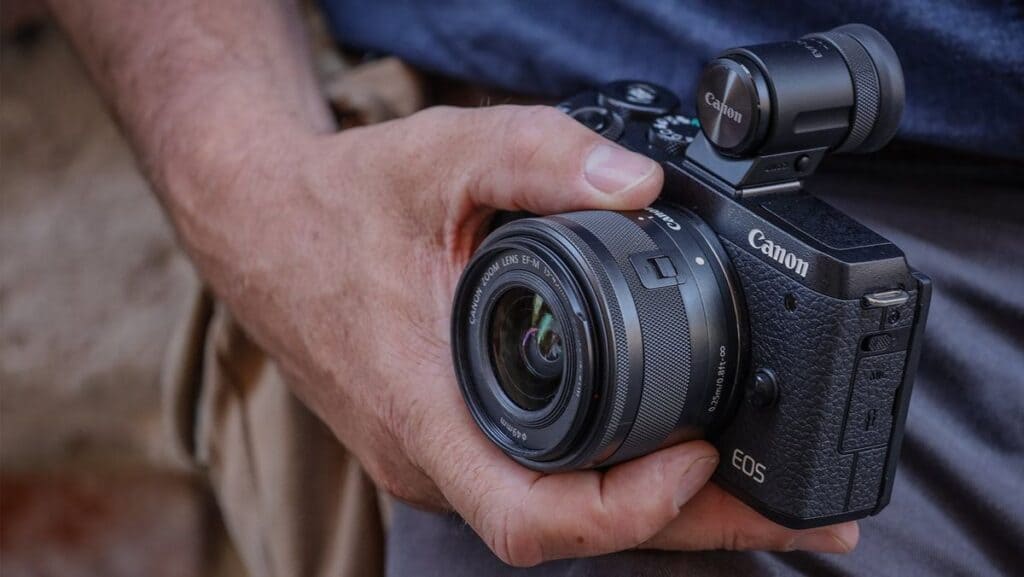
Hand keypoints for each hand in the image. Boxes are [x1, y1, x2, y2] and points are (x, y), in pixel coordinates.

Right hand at [190, 105, 858, 565]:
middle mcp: (435, 458)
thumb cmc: (337, 206)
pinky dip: (614, 481)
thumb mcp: (439, 158)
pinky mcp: (449, 441)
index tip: (701, 454)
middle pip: (574, 533)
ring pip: (563, 513)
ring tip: (761, 491)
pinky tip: (670, 456)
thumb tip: (640, 182)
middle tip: (802, 514)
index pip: (530, 519)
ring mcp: (441, 458)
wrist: (261, 227)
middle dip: (695, 530)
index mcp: (425, 410)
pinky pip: (541, 483)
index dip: (627, 509)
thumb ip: (540, 157)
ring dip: (663, 512)